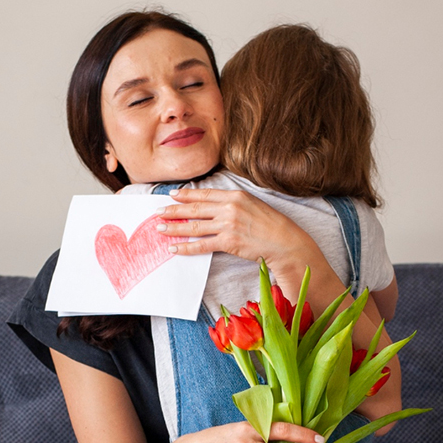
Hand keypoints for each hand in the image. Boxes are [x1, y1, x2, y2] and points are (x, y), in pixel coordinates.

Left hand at [156, 188, 316, 275]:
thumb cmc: (272, 224)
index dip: (186, 195)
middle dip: (173, 210)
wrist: (285, 242)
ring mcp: (228, 225)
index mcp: (235, 195)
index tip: (172, 195)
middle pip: (195, 209)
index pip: (204, 194)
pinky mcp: (228, 242)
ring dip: (175, 228)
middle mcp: (229, 208)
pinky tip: (174, 249)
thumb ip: (233, 203)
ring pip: (194, 226)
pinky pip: (202, 245)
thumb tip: (214, 205)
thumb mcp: (253, 204)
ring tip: (160, 229)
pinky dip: (186, 248)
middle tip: (158, 212)